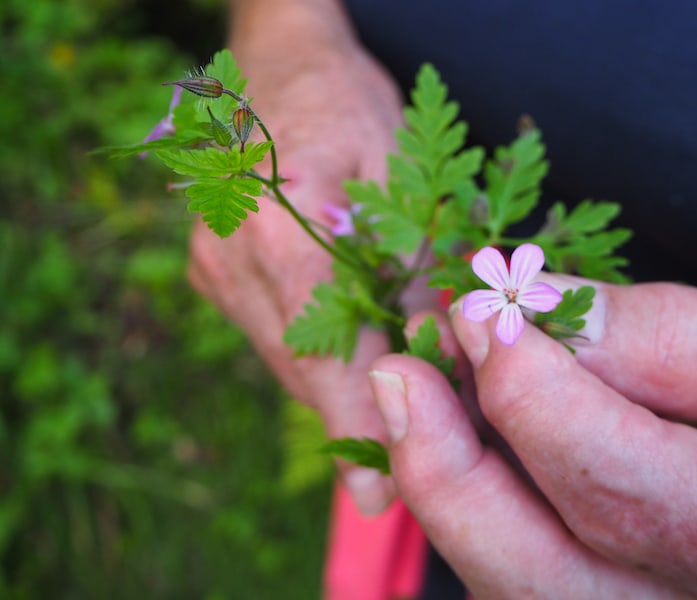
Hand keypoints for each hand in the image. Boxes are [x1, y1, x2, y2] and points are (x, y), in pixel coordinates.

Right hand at [188, 0, 407, 512]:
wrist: (278, 66)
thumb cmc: (350, 107)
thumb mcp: (405, 174)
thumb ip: (416, 264)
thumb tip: (436, 347)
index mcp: (280, 224)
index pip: (322, 348)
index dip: (355, 420)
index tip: (375, 491)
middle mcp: (233, 256)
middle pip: (299, 366)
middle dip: (353, 411)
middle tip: (397, 461)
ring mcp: (215, 265)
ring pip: (283, 358)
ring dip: (335, 384)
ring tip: (385, 401)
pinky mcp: (213, 272)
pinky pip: (270, 335)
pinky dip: (313, 353)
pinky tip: (349, 351)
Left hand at [369, 281, 696, 597]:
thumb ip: (673, 338)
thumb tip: (529, 311)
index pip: (621, 492)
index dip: (532, 398)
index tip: (478, 314)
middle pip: (537, 579)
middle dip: (449, 471)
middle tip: (400, 374)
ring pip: (510, 581)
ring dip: (444, 483)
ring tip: (413, 389)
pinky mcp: (607, 593)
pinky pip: (514, 565)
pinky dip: (471, 497)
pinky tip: (454, 425)